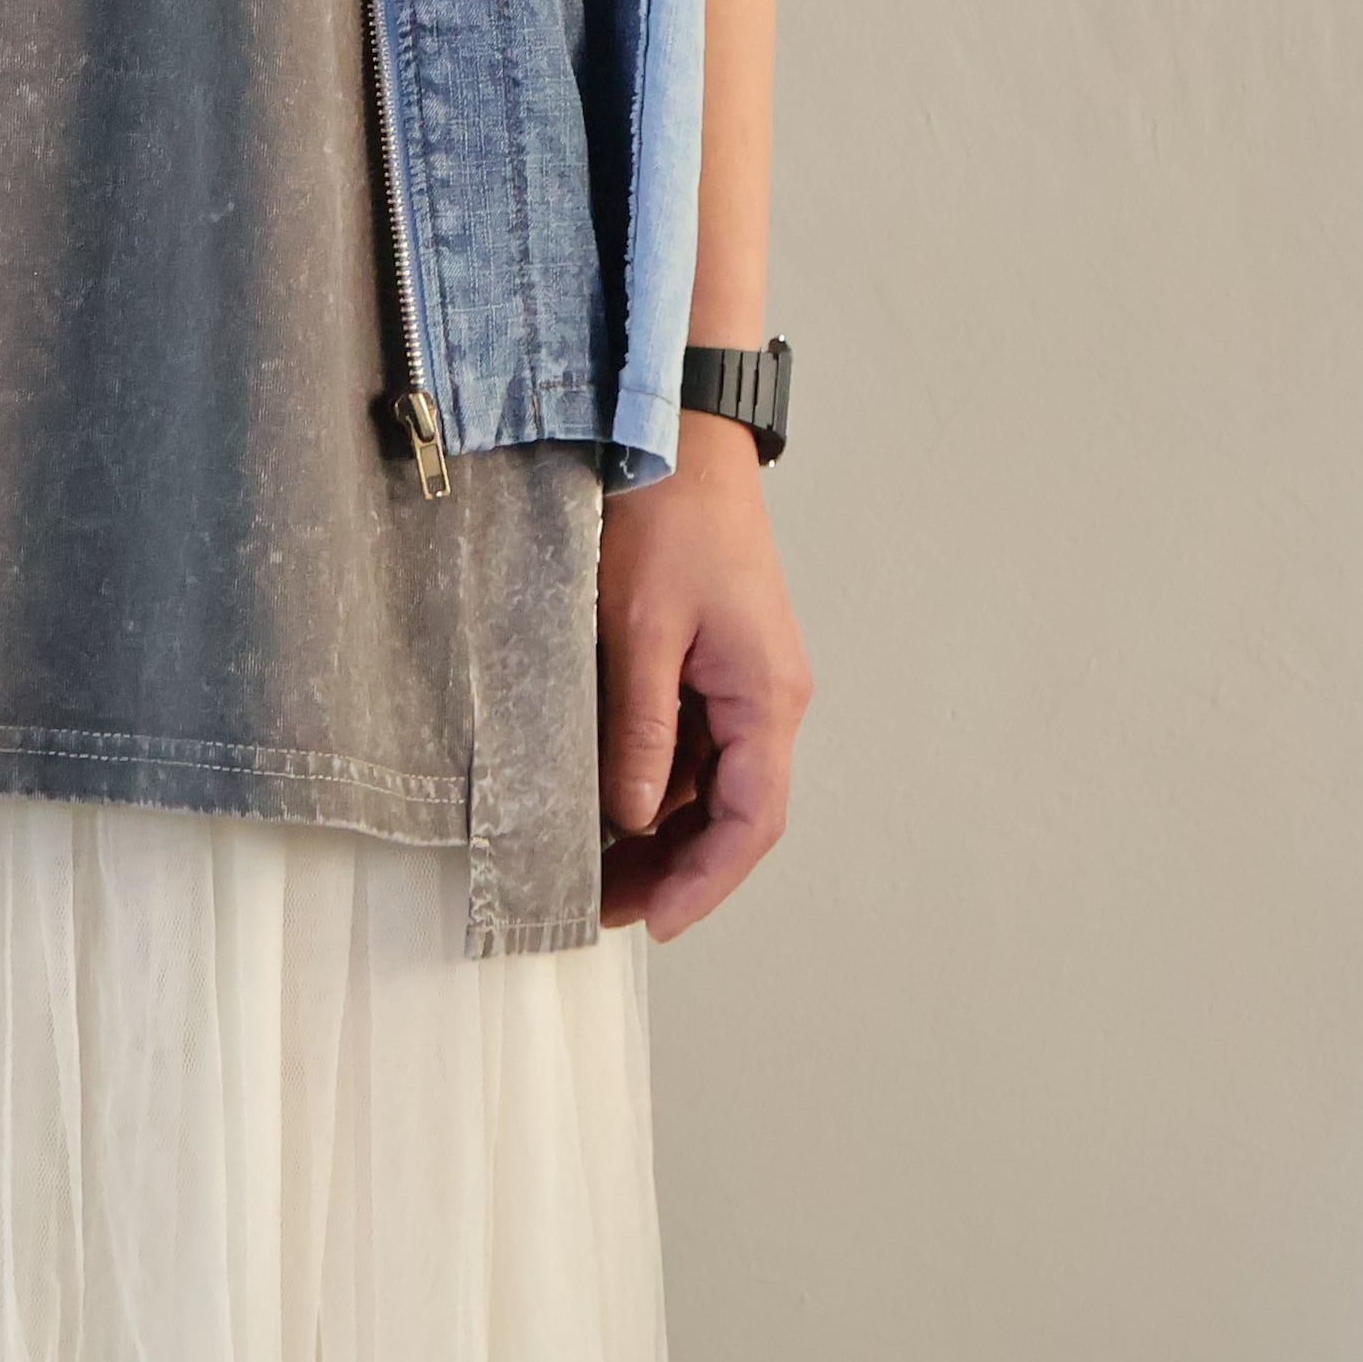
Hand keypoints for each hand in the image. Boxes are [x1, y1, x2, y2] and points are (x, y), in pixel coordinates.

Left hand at [598, 410, 810, 938]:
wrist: (680, 437)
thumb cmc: (668, 519)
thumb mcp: (640, 631)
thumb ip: (640, 730)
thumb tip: (633, 815)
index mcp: (767, 697)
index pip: (752, 821)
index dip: (706, 881)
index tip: (656, 924)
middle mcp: (768, 698)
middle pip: (734, 813)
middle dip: (675, 867)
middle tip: (604, 906)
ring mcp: (743, 680)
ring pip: (711, 784)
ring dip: (662, 829)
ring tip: (594, 866)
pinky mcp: (715, 662)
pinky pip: (693, 743)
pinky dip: (656, 780)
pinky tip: (606, 801)